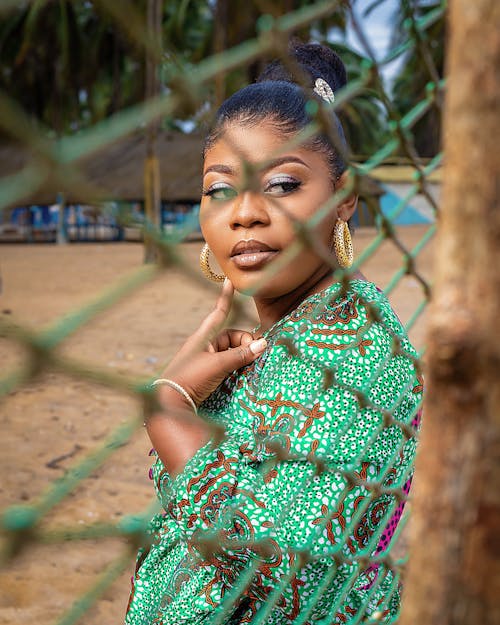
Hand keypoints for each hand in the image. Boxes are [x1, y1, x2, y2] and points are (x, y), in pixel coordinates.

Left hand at [159, 278, 265, 407]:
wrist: (169, 404)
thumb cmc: (189, 378)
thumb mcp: (217, 365)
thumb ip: (240, 355)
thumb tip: (263, 344)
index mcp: (203, 337)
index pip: (219, 313)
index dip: (226, 297)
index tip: (230, 280)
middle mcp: (205, 347)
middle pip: (232, 338)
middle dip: (246, 343)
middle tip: (257, 354)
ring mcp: (206, 362)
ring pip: (232, 353)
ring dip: (244, 357)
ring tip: (254, 365)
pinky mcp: (208, 376)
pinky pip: (228, 366)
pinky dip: (238, 368)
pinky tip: (246, 375)